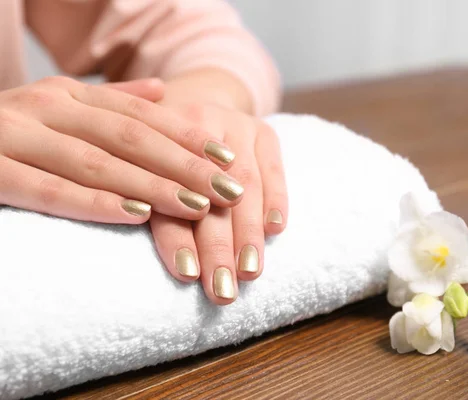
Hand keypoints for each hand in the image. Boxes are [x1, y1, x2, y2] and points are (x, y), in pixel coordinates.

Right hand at [0, 76, 244, 223]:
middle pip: (131, 138)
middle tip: (229, 188)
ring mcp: (16, 136)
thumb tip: (162, 91)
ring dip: (152, 184)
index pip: (142, 116)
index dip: (188, 137)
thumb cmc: (7, 128)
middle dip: (185, 165)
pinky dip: (93, 201)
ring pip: (97, 162)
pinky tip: (134, 214)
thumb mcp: (58, 106)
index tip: (229, 158)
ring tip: (198, 205)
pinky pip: (48, 188)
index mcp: (69, 96)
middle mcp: (47, 108)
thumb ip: (110, 101)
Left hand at [150, 102, 287, 304]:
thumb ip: (144, 196)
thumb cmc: (165, 147)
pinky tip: (276, 229)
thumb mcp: (145, 161)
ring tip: (249, 272)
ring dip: (249, 231)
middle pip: (209, 194)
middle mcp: (198, 122)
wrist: (202, 96)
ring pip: (245, 184)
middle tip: (222, 290)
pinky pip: (274, 167)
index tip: (187, 275)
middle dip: (218, 246)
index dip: (178, 236)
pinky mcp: (265, 131)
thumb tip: (171, 261)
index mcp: (156, 136)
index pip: (168, 196)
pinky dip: (277, 199)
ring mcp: (236, 124)